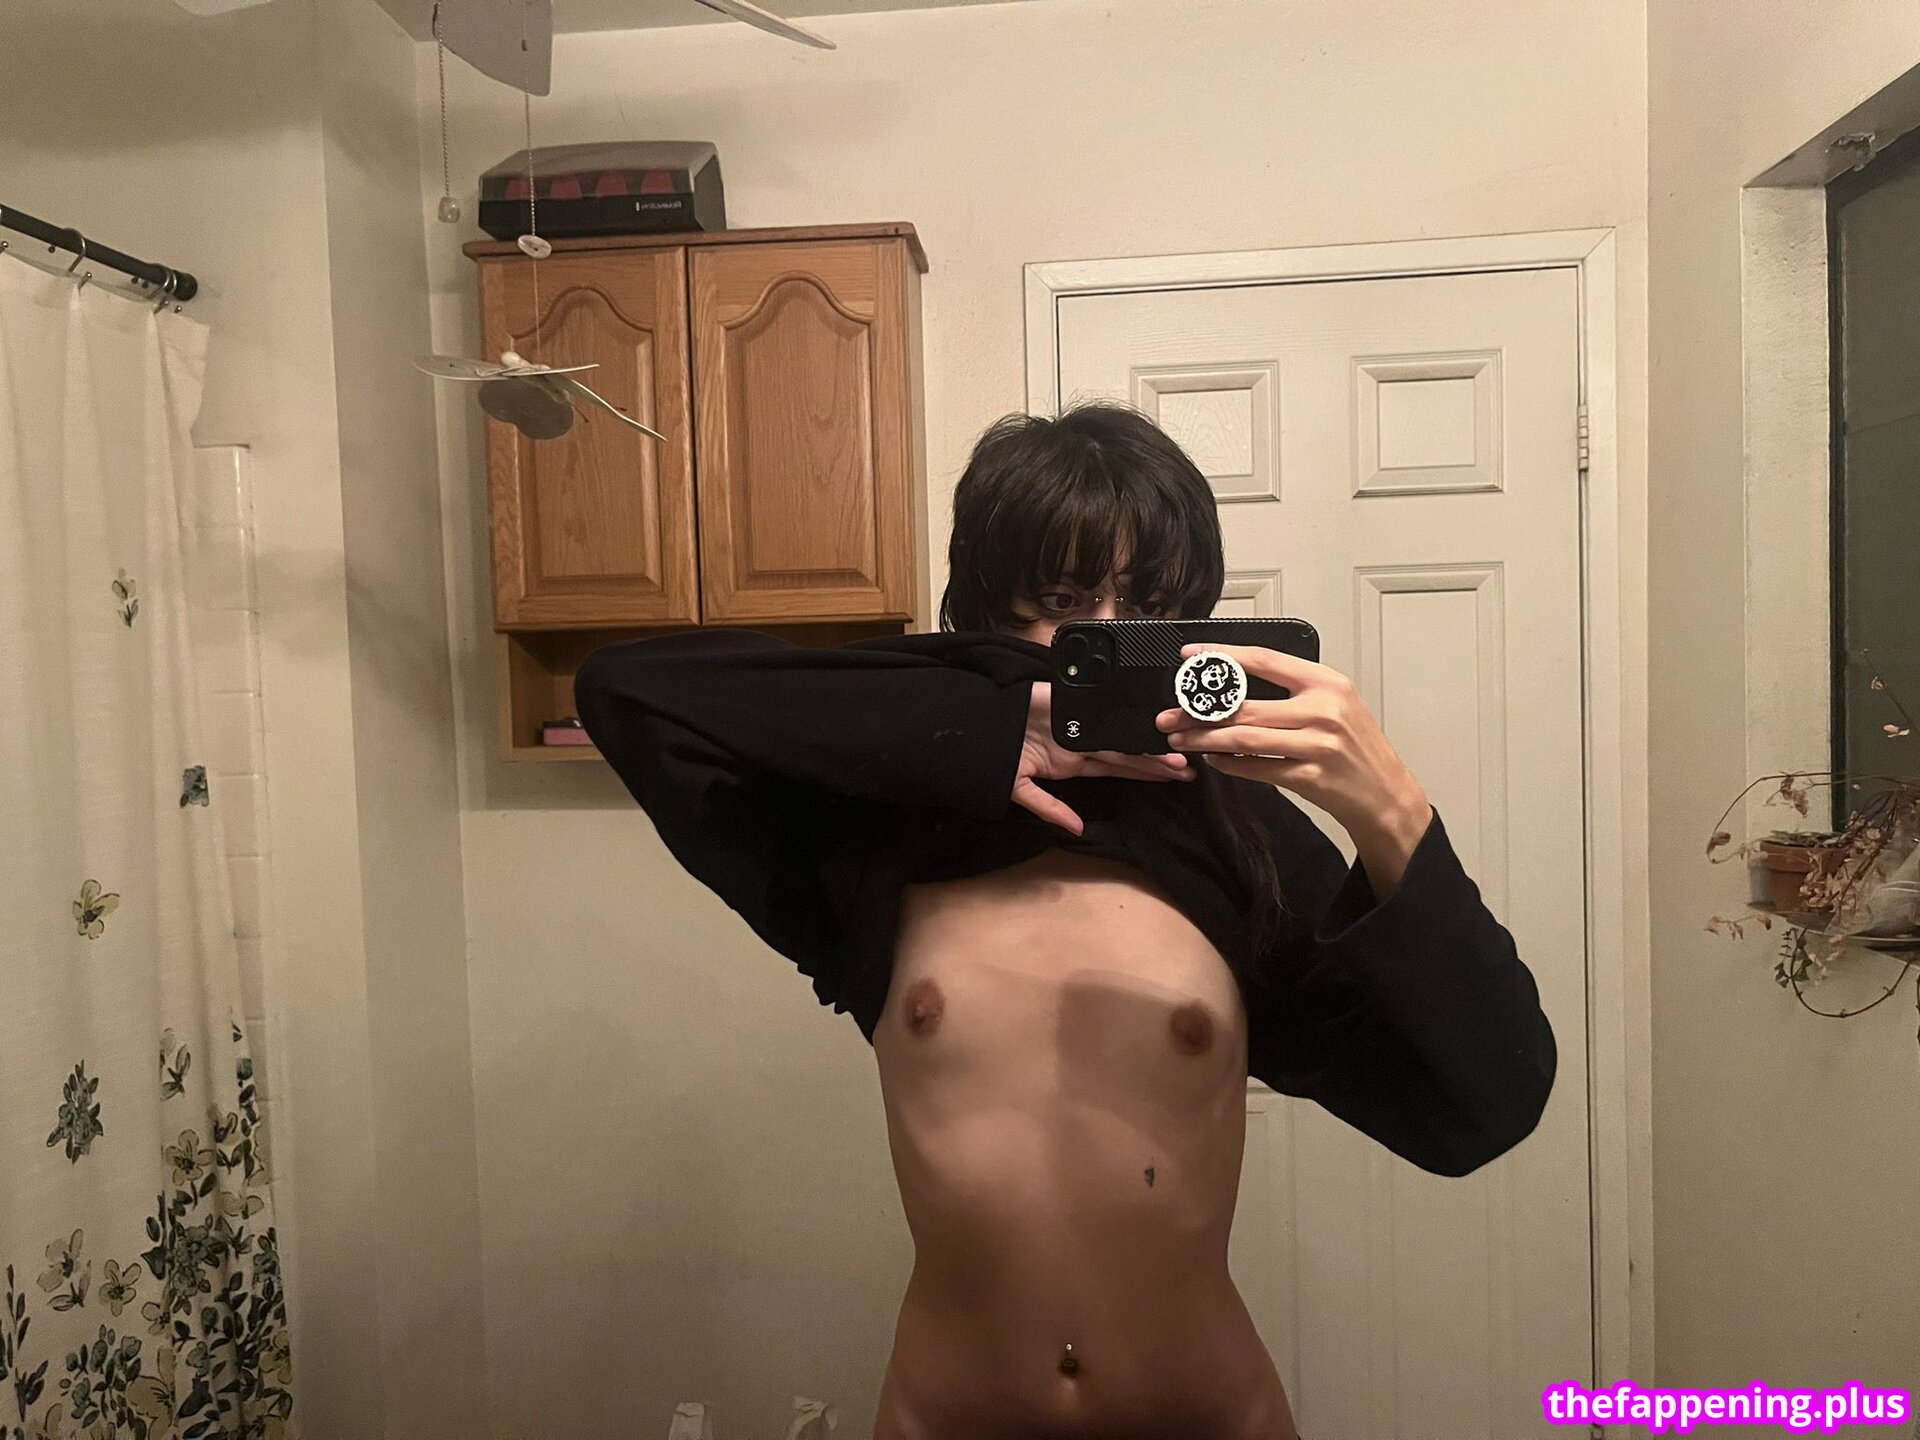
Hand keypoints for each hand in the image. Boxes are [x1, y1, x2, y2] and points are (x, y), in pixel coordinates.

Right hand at [1015, 683, 1192, 834]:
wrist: (978, 724)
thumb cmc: (998, 756)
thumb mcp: (1020, 789)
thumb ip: (1049, 807)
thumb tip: (1076, 830)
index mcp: (1074, 762)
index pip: (1118, 769)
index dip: (1144, 774)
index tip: (1173, 778)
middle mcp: (1082, 743)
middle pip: (1126, 754)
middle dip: (1156, 763)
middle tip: (1188, 768)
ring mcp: (1078, 721)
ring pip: (1119, 736)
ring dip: (1145, 747)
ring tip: (1175, 754)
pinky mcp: (1069, 701)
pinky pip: (1097, 710)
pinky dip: (1115, 716)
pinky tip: (1141, 720)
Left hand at [1155, 644, 1426, 833]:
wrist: (1386, 795)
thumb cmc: (1356, 747)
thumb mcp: (1336, 706)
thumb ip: (1294, 693)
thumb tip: (1234, 687)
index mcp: (1327, 683)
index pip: (1266, 660)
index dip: (1224, 656)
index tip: (1192, 656)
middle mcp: (1324, 710)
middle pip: (1246, 705)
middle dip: (1200, 711)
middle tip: (1170, 714)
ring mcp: (1317, 745)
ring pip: (1245, 738)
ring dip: (1206, 739)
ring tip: (1180, 739)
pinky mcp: (1309, 778)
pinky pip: (1257, 768)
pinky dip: (1229, 764)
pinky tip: (1213, 760)